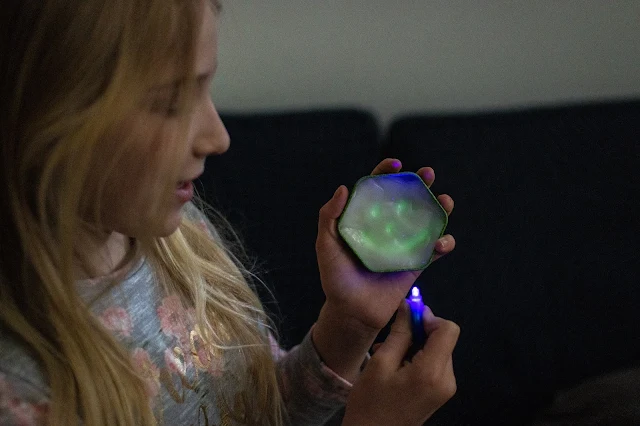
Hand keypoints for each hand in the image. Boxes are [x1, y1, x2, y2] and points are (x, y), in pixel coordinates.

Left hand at [315, 158, 454, 332]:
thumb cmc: (335, 277)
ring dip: (439, 208)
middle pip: (406, 199)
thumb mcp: (325, 245)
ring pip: (426, 220)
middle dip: (420, 184)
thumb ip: (329, 217)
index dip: (386, 173)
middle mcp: (386, 227)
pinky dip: (443, 244)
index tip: (395, 164)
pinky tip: (443, 241)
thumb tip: (343, 187)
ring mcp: (403, 244)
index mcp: (365, 218)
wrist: (351, 311)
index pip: (377, 189)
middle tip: (428, 174)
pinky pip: (434, 250)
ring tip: (445, 201)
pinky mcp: (416, 264)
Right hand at [342, 301, 459, 425]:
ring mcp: (445, 388)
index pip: (448, 329)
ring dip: (415, 345)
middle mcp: (447, 379)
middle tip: (391, 338)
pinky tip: (395, 366)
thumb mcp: (380, 363)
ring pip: (438, 350)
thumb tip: (409, 306)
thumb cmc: (371, 402)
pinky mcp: (439, 393)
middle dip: (419, 332)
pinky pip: (434, 363)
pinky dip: (417, 357)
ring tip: (388, 354)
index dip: (428, 317)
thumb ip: (400, 332)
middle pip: (443, 339)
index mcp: (432, 371)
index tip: (406, 318)